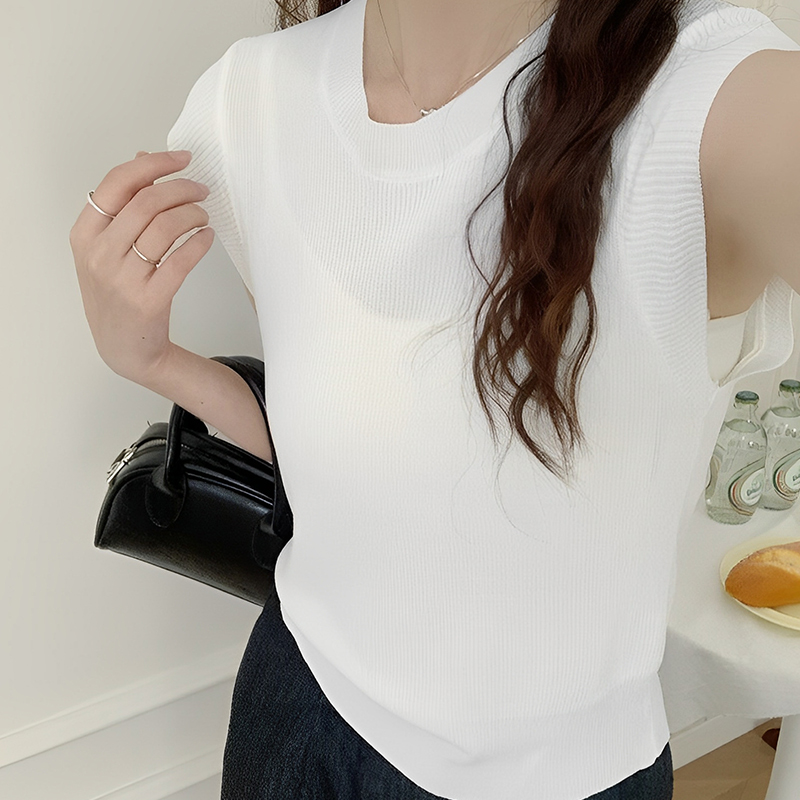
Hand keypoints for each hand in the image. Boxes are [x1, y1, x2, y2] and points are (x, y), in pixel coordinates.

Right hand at [69, 150, 213, 385]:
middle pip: (146, 202)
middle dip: (181, 188)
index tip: (182, 159)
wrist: (125, 349)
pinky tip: (207, 237)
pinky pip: (181, 260)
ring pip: (164, 227)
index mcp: (84, 235)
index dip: (154, 165)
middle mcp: (99, 255)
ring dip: (192, 213)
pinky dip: (199, 242)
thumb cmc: (118, 294)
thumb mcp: (107, 248)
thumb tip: (143, 157)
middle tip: (201, 189)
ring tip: (204, 215)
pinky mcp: (149, 300)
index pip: (118, 183)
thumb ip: (123, 204)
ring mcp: (122, 279)